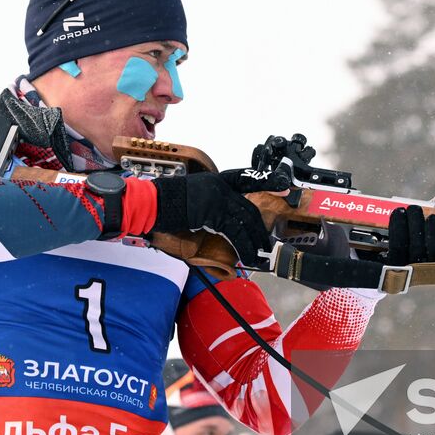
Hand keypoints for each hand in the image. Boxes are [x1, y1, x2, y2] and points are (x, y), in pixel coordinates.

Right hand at [152, 167, 288, 266]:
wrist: (150, 204)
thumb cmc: (165, 205)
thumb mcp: (193, 200)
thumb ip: (210, 207)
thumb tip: (222, 224)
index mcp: (216, 181)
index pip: (247, 178)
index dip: (267, 181)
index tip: (284, 185)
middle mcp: (219, 186)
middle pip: (248, 207)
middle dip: (259, 229)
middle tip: (265, 244)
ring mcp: (217, 197)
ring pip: (245, 221)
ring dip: (254, 241)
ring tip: (258, 256)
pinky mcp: (212, 212)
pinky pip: (234, 232)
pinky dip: (242, 246)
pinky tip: (245, 257)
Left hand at [385, 201, 434, 264]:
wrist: (387, 238)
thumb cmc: (419, 228)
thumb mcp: (434, 216)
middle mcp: (431, 270)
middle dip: (434, 235)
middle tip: (429, 215)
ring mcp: (409, 272)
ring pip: (414, 255)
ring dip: (412, 230)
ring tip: (406, 210)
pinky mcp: (389, 268)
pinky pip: (393, 254)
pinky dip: (397, 232)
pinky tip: (397, 215)